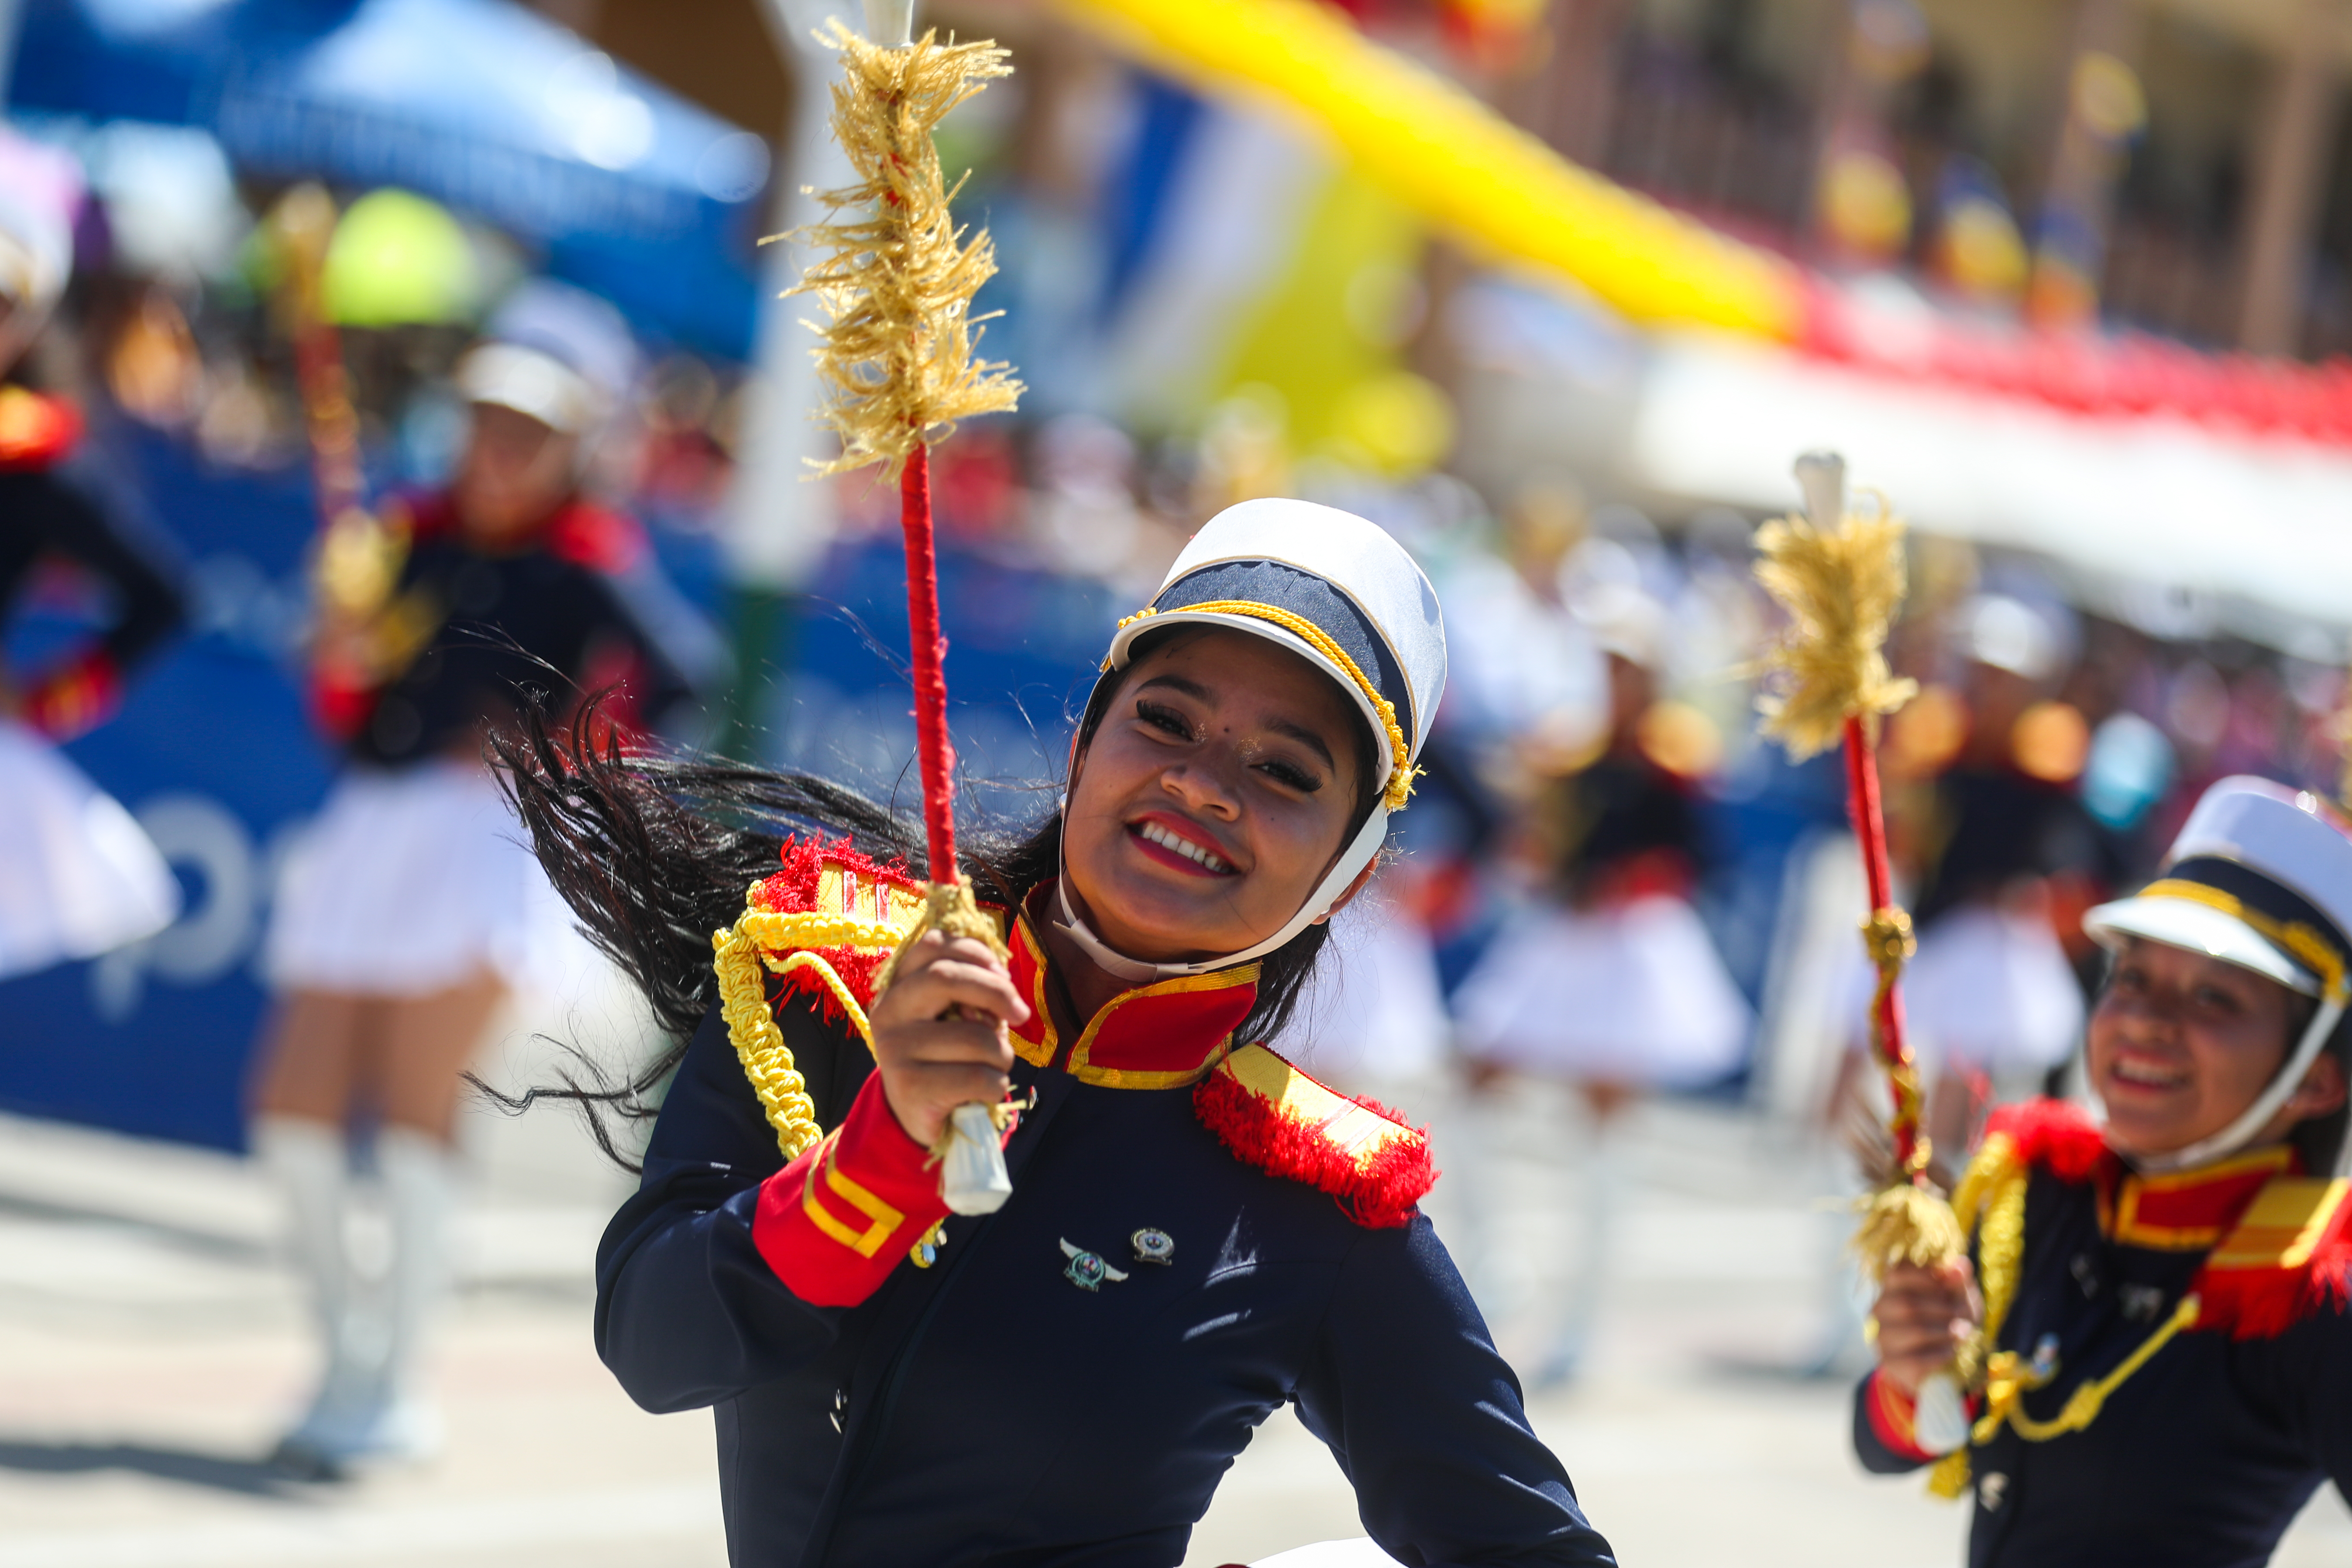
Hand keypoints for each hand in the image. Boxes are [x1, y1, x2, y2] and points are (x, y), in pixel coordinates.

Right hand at [867, 930, 1030, 1148]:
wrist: (916, 1117)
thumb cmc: (946, 1057)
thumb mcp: (955, 1016)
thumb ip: (972, 991)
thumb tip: (1003, 984)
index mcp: (898, 985)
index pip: (933, 944)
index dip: (976, 952)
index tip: (1003, 974)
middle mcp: (890, 1011)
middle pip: (945, 977)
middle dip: (996, 991)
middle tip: (1020, 1014)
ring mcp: (895, 1049)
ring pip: (973, 1036)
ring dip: (1002, 1053)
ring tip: (994, 1066)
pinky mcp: (909, 1087)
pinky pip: (976, 1077)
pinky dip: (996, 1085)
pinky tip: (986, 1091)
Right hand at [1870, 1259, 1981, 1395]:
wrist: (1939, 1364)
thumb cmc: (1948, 1321)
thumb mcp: (1958, 1299)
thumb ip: (1958, 1283)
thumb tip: (1960, 1264)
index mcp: (1892, 1286)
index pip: (1897, 1272)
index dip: (1926, 1277)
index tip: (1949, 1285)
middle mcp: (1880, 1309)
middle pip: (1907, 1303)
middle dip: (1942, 1309)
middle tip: (1963, 1316)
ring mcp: (1882, 1337)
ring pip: (1913, 1331)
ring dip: (1945, 1332)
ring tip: (1962, 1333)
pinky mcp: (1891, 1363)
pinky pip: (1918, 1359)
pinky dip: (1942, 1354)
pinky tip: (1951, 1352)